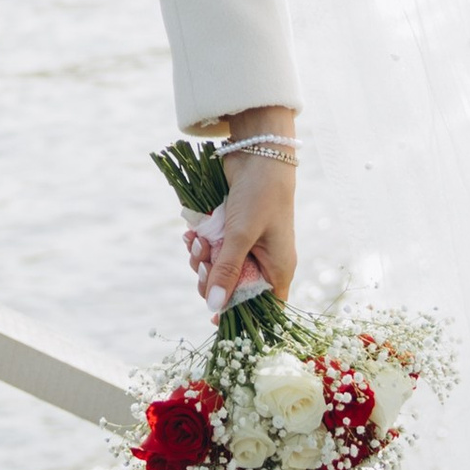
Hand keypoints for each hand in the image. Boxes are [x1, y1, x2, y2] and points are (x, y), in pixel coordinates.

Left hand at [184, 107, 298, 315]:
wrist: (257, 152)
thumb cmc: (260, 195)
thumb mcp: (241, 236)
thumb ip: (226, 271)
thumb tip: (213, 307)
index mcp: (278, 269)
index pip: (264, 309)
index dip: (240, 316)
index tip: (215, 316)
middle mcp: (265, 262)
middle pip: (234, 291)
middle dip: (212, 280)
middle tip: (201, 264)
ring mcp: (248, 248)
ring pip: (218, 271)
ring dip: (202, 260)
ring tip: (196, 241)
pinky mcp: (232, 234)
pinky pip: (213, 251)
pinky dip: (200, 246)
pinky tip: (191, 235)